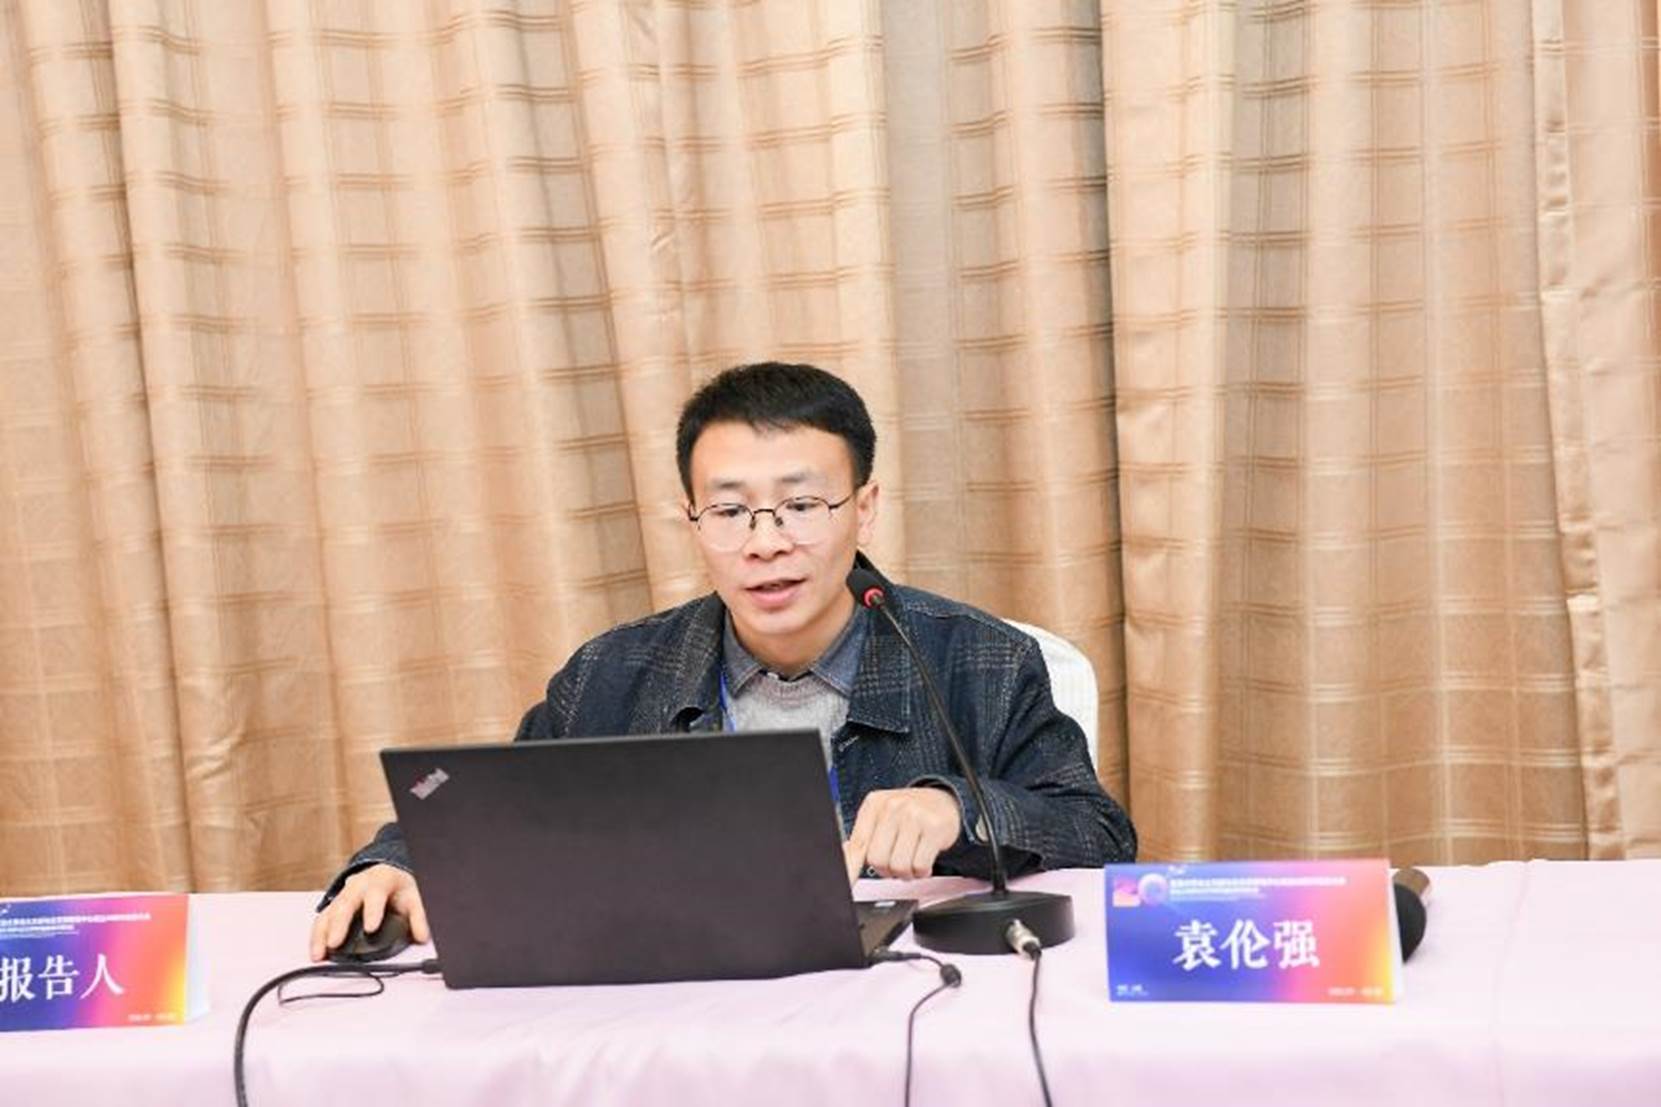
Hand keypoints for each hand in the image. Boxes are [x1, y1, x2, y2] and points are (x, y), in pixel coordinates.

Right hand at [308, 863, 429, 961]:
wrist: (385, 874)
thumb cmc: (397, 887)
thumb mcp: (413, 896)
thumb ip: (419, 916)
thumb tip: (422, 936)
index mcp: (379, 881)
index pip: (375, 894)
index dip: (372, 911)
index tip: (371, 928)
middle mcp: (357, 886)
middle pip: (344, 904)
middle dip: (338, 925)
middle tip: (334, 943)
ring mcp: (342, 896)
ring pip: (328, 912)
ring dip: (321, 934)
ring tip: (319, 954)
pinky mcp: (333, 907)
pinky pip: (321, 920)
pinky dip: (316, 937)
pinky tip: (316, 952)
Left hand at [842, 787, 963, 881]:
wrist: (943, 801)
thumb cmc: (909, 814)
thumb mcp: (882, 818)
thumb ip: (864, 837)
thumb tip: (845, 856)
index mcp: (874, 805)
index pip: (858, 844)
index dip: (850, 869)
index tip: (848, 886)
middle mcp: (892, 807)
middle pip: (877, 860)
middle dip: (886, 870)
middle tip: (895, 863)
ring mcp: (914, 816)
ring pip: (899, 866)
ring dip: (906, 873)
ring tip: (911, 861)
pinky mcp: (934, 828)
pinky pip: (920, 866)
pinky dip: (921, 872)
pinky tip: (923, 862)